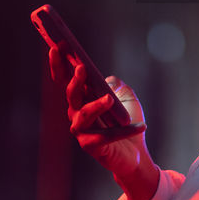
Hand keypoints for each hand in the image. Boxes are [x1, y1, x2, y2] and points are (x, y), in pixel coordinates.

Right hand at [48, 46, 158, 199]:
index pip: (66, 79)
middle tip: (82, 68)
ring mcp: (82, 132)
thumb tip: (106, 80)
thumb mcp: (126, 97)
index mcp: (82, 99)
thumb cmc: (128, 121)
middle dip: (75, 81)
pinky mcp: (92, 148)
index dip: (60, 63)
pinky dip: (124, 131)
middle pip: (71, 95)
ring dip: (95, 106)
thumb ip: (116, 86)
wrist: (136, 153)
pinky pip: (106, 137)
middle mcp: (77, 114)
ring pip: (83, 116)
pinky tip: (140, 126)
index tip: (58, 46)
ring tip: (109, 99)